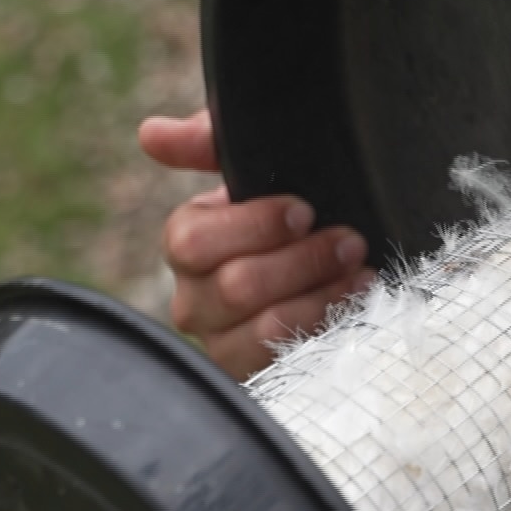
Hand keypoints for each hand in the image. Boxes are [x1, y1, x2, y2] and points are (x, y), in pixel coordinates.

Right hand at [141, 110, 374, 377]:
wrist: (343, 257)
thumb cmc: (295, 208)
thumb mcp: (257, 163)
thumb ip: (210, 141)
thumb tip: (152, 135)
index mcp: (190, 245)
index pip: (191, 241)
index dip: (252, 225)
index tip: (304, 211)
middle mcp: (197, 299)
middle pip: (233, 286)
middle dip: (300, 260)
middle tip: (348, 240)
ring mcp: (226, 343)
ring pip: (264, 328)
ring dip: (319, 295)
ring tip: (359, 270)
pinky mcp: (260, 376)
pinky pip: (286, 360)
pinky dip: (328, 326)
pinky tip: (358, 300)